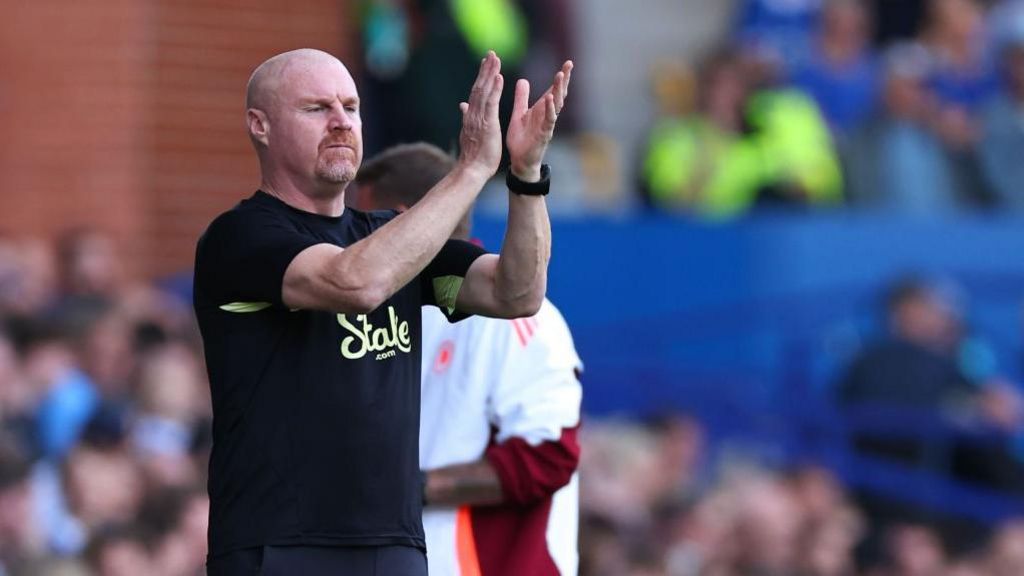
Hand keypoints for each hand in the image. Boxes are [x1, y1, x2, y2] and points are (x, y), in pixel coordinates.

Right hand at [458, 51, 504, 178]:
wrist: (472, 170)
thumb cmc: (474, 156)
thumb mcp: (469, 133)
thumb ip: (466, 117)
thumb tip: (462, 105)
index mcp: (471, 116)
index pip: (476, 92)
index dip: (481, 77)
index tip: (486, 64)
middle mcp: (473, 114)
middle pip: (479, 87)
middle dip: (485, 70)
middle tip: (491, 53)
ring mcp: (479, 118)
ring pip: (484, 91)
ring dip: (490, 74)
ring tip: (495, 59)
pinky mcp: (487, 123)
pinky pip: (491, 103)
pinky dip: (495, 89)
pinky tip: (499, 77)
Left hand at [506, 60, 572, 180]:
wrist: (519, 161)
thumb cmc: (521, 139)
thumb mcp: (520, 114)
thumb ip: (522, 98)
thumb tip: (523, 80)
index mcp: (542, 109)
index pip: (554, 90)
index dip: (561, 77)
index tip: (568, 63)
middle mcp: (547, 115)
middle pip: (559, 94)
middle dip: (564, 80)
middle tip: (569, 65)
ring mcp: (547, 124)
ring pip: (556, 105)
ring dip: (558, 90)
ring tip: (560, 76)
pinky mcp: (544, 134)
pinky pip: (549, 120)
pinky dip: (549, 109)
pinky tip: (550, 98)